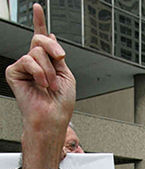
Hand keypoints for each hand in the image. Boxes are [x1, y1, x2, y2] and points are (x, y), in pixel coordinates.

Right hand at [6, 3, 74, 130]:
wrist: (52, 118)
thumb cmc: (60, 104)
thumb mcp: (66, 74)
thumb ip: (57, 55)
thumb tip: (50, 36)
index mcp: (47, 63)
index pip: (42, 39)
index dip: (40, 22)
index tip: (38, 8)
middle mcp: (35, 64)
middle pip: (40, 40)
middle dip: (53, 50)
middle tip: (60, 60)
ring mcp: (24, 68)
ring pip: (36, 51)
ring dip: (49, 69)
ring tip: (50, 85)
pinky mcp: (14, 72)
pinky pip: (27, 60)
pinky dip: (38, 72)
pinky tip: (41, 84)